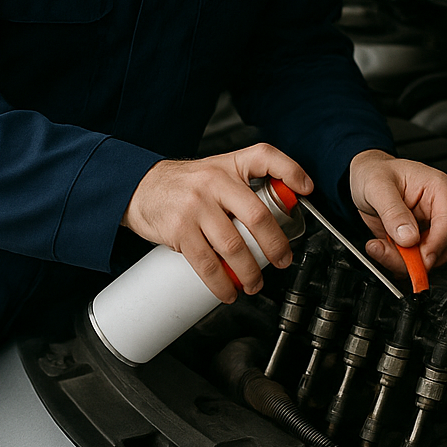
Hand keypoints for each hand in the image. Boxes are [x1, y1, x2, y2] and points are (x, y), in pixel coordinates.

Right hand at [122, 145, 312, 302]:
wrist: (140, 188)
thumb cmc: (184, 185)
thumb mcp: (217, 172)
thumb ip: (245, 187)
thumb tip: (279, 217)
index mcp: (229, 166)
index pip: (265, 156)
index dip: (291, 170)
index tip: (306, 189)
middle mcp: (214, 182)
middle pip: (256, 215)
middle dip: (275, 245)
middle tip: (282, 261)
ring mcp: (196, 206)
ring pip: (233, 245)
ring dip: (250, 272)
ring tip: (255, 284)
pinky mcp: (179, 229)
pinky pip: (206, 262)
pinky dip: (221, 282)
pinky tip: (228, 290)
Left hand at [349, 149, 446, 278]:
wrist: (365, 176)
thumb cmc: (375, 172)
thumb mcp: (377, 186)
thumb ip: (393, 212)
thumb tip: (409, 238)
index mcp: (440, 189)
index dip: (434, 247)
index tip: (418, 260)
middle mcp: (441, 209)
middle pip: (441, 247)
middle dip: (413, 258)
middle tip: (385, 252)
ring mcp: (432, 226)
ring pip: (429, 258)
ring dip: (402, 261)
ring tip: (378, 246)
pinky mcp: (420, 239)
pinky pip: (415, 260)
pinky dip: (397, 260)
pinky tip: (380, 247)